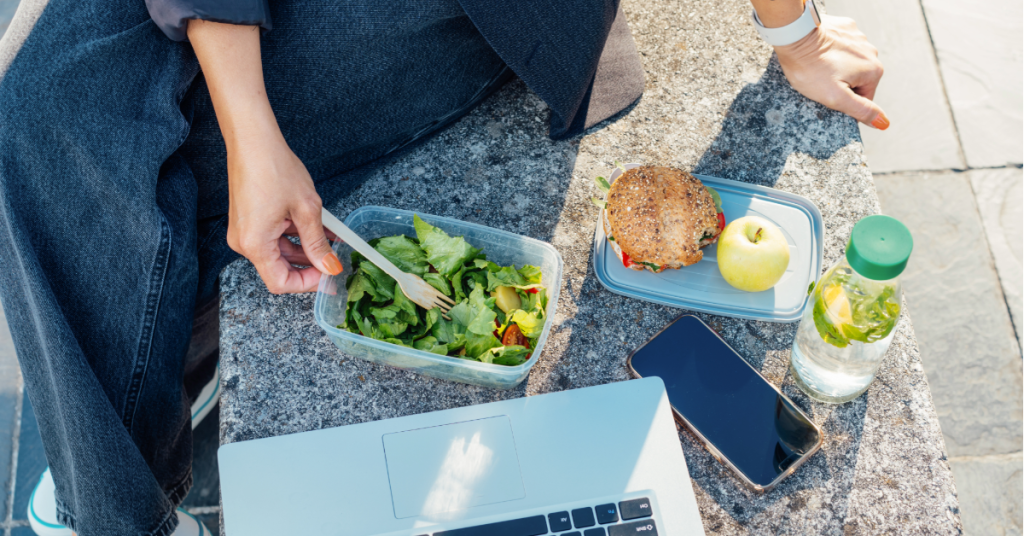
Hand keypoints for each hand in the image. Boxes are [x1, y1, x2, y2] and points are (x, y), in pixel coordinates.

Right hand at [187, 19, 341, 294]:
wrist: (252, 140)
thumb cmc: (274, 168)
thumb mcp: (306, 210)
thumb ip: (317, 244)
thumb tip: (330, 267)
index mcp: (255, 244)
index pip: (280, 283)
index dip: (307, 283)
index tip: (329, 276)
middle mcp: (244, 242)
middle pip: (279, 269)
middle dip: (309, 266)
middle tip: (334, 260)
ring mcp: (244, 231)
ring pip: (278, 253)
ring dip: (304, 250)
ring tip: (331, 241)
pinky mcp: (247, 221)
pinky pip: (272, 238)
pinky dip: (294, 237)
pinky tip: (316, 229)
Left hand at [774, 15, 888, 128]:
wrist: (795, 35)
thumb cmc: (811, 68)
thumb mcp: (836, 97)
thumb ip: (861, 110)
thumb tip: (884, 123)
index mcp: (874, 70)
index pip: (863, 99)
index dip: (843, 102)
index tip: (827, 95)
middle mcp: (871, 51)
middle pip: (857, 80)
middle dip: (840, 84)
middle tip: (819, 81)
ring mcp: (858, 37)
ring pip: (848, 62)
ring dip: (835, 67)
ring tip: (817, 66)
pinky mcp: (845, 27)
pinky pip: (841, 45)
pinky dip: (830, 50)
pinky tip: (818, 51)